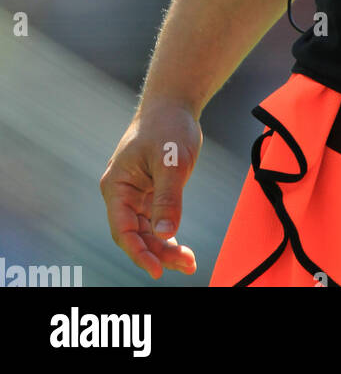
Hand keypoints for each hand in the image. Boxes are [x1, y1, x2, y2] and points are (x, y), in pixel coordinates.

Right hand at [100, 100, 202, 278]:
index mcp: (117, 186)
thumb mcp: (171, 161)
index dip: (138, 252)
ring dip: (164, 248)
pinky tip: (183, 250)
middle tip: (187, 265)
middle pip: (136, 235)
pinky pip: (156, 222)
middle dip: (158, 253)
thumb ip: (168, 197)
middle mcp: (122, 193)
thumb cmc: (168, 126)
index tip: (157, 270)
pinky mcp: (151, 193)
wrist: (174, 103)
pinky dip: (168, 236)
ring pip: (146, 232)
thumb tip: (166, 234)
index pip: (123, 229)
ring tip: (189, 262)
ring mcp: (136, 194)